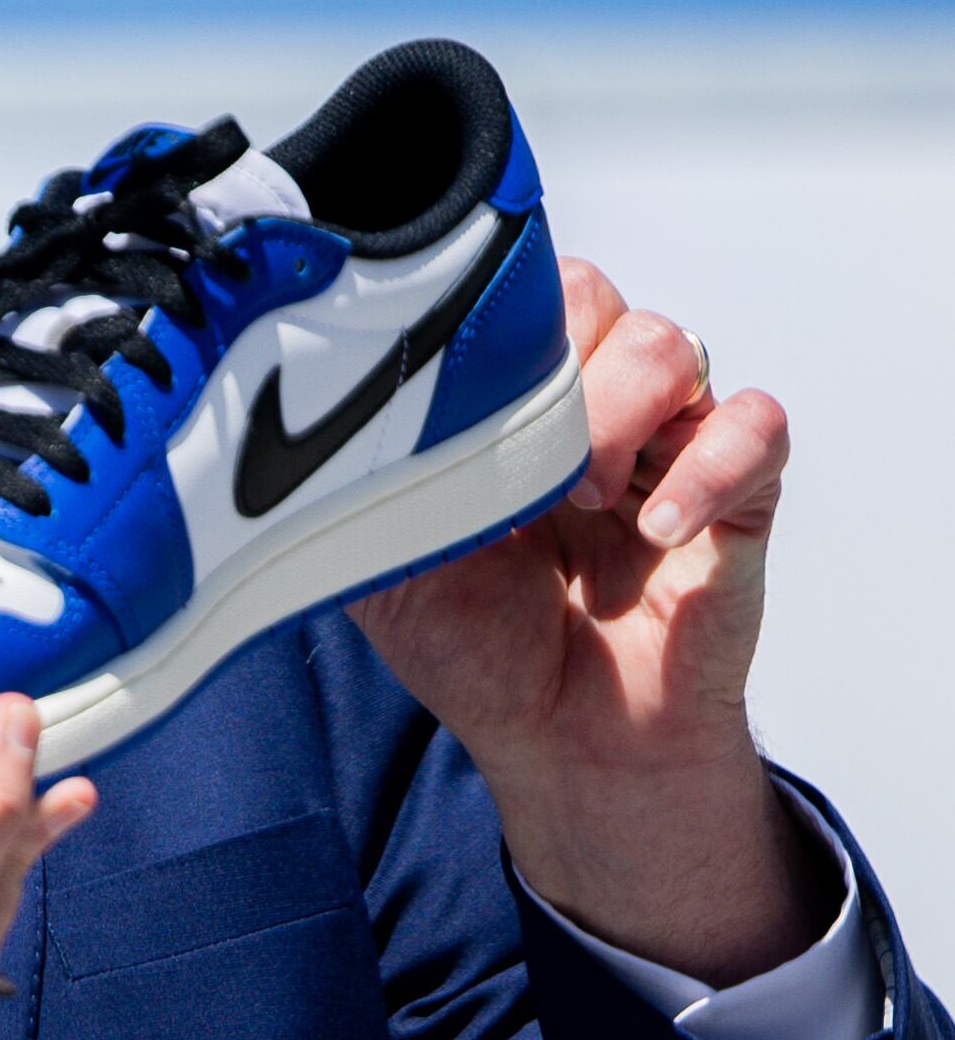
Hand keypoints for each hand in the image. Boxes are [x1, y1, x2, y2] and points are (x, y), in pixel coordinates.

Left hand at [349, 256, 831, 981]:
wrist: (564, 744)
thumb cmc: (477, 649)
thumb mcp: (379, 566)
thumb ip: (344, 489)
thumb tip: (282, 431)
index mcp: (502, 407)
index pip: (510, 296)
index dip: (493, 315)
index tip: (464, 373)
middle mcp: (587, 406)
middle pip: (590, 295)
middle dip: (554, 360)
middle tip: (528, 457)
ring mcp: (666, 443)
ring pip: (670, 342)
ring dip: (619, 411)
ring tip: (583, 498)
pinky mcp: (740, 493)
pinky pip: (757, 425)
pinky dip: (708, 465)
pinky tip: (655, 527)